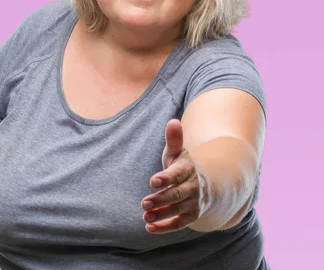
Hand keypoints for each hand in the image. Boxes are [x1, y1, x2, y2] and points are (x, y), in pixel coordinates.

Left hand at [141, 119, 207, 233]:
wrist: (205, 184)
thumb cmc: (182, 166)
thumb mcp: (178, 152)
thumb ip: (174, 139)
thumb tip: (172, 121)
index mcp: (187, 169)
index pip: (176, 174)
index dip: (165, 178)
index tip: (152, 181)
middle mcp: (193, 187)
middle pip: (177, 194)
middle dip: (161, 200)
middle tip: (143, 204)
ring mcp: (193, 202)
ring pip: (178, 210)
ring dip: (162, 214)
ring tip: (145, 216)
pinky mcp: (191, 216)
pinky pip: (179, 223)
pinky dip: (165, 227)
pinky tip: (149, 228)